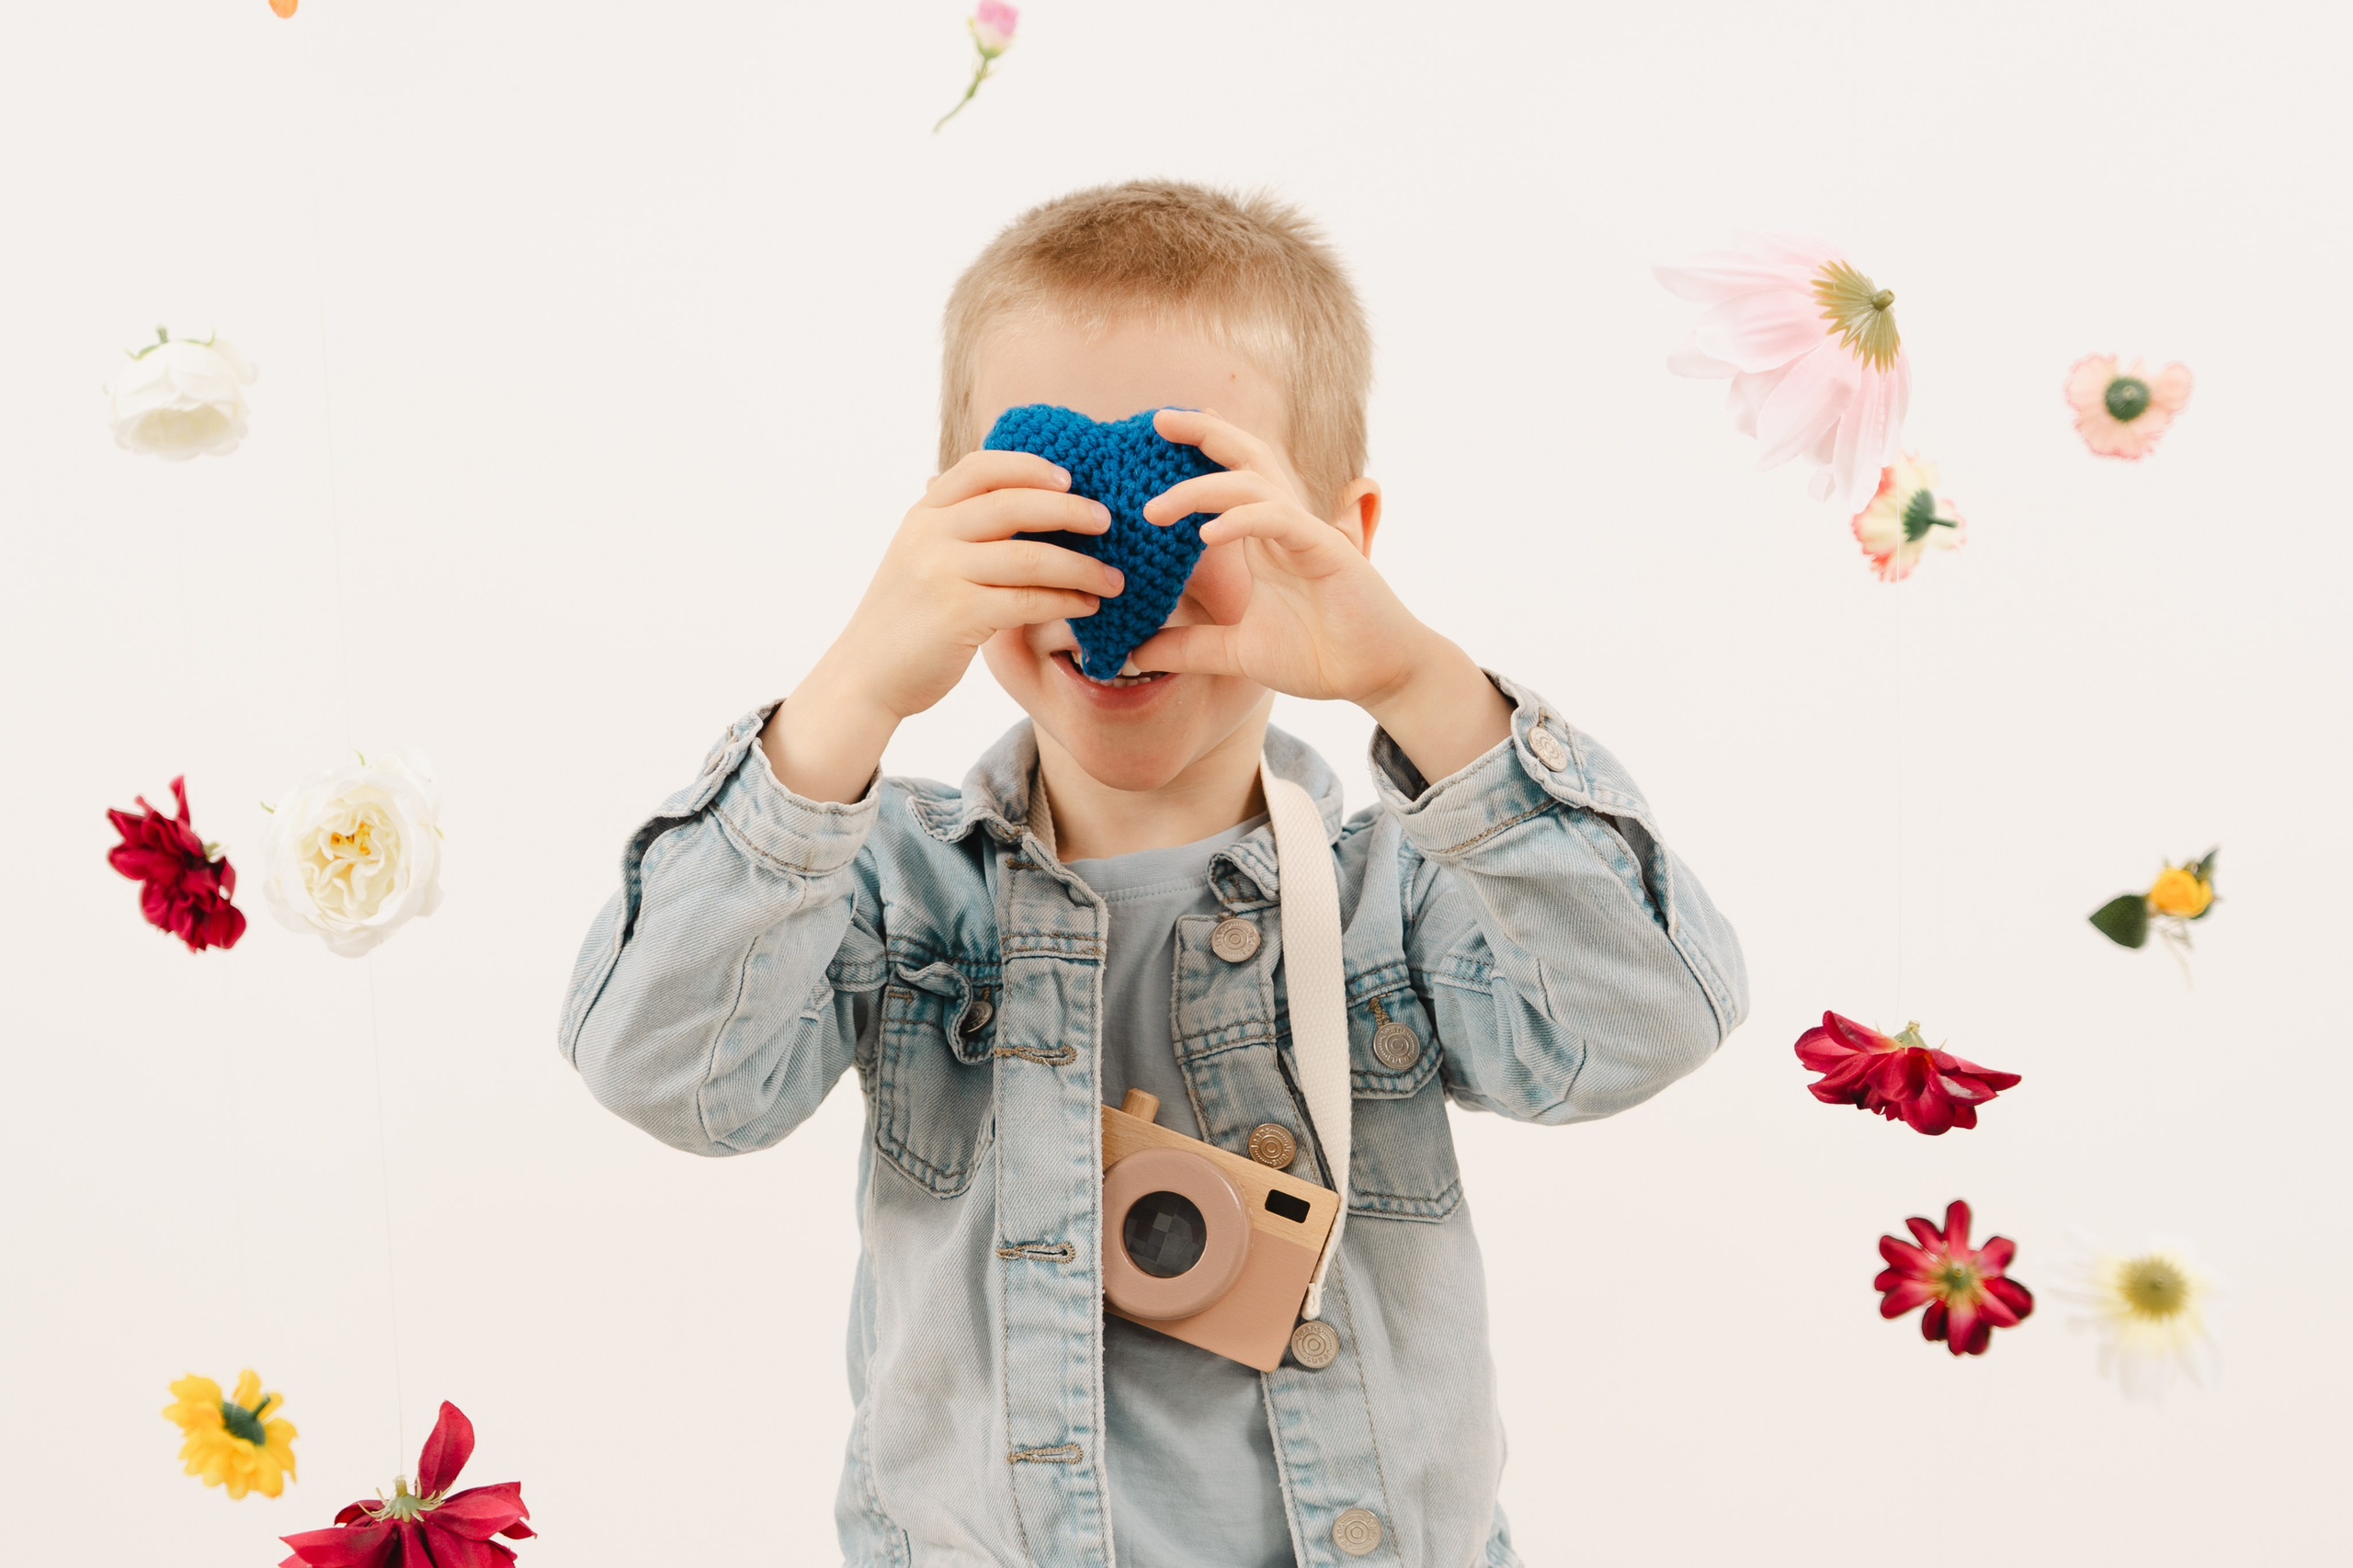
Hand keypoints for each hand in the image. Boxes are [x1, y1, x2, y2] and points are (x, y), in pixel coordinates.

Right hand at [764, 452, 1120, 801]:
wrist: (864, 676)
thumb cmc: (906, 619)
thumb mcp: (920, 557)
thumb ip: (958, 527)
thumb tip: (1019, 496)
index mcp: (923, 514)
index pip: (981, 467)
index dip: (1030, 466)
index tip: (1069, 479)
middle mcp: (930, 535)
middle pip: (1014, 504)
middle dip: (1070, 510)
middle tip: (1107, 522)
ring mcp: (941, 573)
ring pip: (1031, 556)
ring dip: (1082, 567)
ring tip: (1113, 578)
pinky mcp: (957, 615)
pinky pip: (1027, 601)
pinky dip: (1065, 601)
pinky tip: (1087, 605)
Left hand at [1132, 409, 1511, 780]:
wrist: (1376, 676)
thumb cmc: (1318, 655)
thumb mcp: (1234, 652)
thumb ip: (1186, 647)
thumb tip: (1130, 655)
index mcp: (1264, 539)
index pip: (1229, 478)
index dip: (1199, 451)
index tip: (1156, 436)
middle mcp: (1283, 526)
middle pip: (1245, 457)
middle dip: (1202, 433)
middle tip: (1156, 419)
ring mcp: (1305, 534)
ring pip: (1252, 484)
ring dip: (1200, 488)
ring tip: (1154, 509)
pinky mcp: (1327, 552)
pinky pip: (1278, 520)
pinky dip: (1241, 519)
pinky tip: (1207, 534)